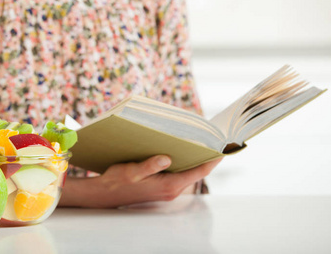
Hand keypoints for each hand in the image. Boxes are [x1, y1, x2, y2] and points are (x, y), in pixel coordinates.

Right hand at [58, 155, 221, 207]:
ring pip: (189, 172)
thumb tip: (166, 158)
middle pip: (197, 171)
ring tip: (201, 140)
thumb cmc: (117, 182)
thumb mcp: (131, 171)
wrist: (105, 194)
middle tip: (215, 137)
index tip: (225, 146)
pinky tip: (180, 149)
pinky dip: (184, 161)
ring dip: (194, 158)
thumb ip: (149, 165)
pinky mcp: (162, 187)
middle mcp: (172, 190)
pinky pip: (180, 173)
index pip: (199, 172)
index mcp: (169, 186)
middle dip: (206, 155)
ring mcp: (168, 189)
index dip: (213, 159)